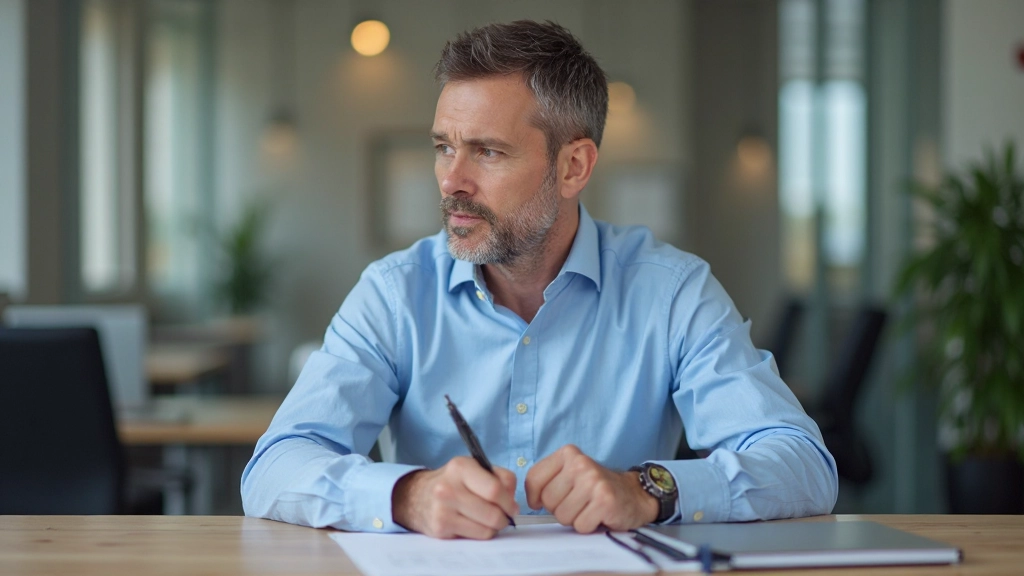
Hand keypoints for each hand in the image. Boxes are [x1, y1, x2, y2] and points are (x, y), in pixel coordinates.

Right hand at [391, 456, 518, 539]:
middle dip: (505, 517)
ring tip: (489, 519)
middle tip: (505, 516)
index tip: (513, 506)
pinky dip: (481, 533)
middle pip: (492, 513)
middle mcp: (448, 488)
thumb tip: (513, 502)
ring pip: (486, 529)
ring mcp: (442, 511)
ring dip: (494, 527)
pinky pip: (475, 537)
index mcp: (460, 467)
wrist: (417, 496)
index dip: (509, 501)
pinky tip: (475, 524)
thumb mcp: (474, 468)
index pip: (494, 489)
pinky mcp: (440, 529)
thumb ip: (500, 478)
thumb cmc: (453, 481)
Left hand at [525, 445, 658, 532]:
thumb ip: (548, 480)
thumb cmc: (596, 488)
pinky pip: (580, 525)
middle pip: (548, 500)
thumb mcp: (571, 474)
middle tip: (578, 503)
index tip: (541, 502)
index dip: (534, 497)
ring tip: (588, 508)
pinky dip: (588, 526)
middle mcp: (580, 464)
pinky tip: (599, 515)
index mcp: (568, 454)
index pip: (533, 478)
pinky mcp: (605, 501)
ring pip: (562, 516)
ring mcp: (593, 481)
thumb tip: (529, 501)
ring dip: (575, 518)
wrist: (635, 494)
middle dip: (559, 509)